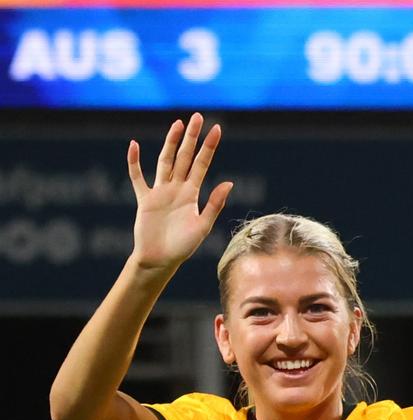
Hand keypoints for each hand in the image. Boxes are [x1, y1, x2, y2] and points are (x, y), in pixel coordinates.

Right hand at [127, 113, 232, 269]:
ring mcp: (160, 192)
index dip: (209, 147)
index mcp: (192, 194)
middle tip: (198, 116)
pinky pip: (138, 178)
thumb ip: (214, 204)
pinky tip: (133, 145)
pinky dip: (134, 162)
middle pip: (185, 157)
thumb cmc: (183, 247)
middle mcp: (177, 189)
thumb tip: (229, 182)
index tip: (216, 129)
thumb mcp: (202, 226)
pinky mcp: (145, 199)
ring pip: (165, 161)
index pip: (202, 164)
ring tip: (178, 124)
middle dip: (192, 138)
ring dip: (171, 143)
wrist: (160, 260)